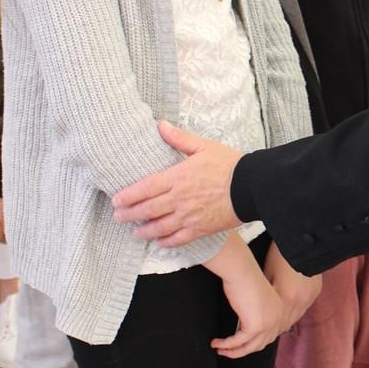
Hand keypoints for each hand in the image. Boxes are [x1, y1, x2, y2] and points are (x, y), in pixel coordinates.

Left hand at [112, 122, 240, 244]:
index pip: (146, 187)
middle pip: (148, 209)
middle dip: (130, 214)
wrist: (251, 186)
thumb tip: (160, 124)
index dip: (128, 195)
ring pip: (160, 227)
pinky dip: (167, 242)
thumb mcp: (204, 146)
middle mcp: (179, 199)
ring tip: (135, 232)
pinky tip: (160, 243)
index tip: (116, 200)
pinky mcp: (201, 229)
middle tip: (118, 217)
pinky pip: (179, 238)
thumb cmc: (229, 164)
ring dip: (145, 230)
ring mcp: (189, 216)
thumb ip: (179, 138)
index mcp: (178, 177)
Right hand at [211, 243, 285, 357]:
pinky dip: (226, 345)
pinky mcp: (255, 326)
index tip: (238, 346)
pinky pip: (238, 342)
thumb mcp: (252, 296)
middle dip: (242, 350)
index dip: (253, 343)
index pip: (268, 334)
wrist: (241, 270)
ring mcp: (268, 323)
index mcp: (278, 309)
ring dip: (233, 351)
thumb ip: (253, 309)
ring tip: (220, 351)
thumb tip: (243, 320)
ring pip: (250, 347)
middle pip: (260, 344)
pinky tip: (217, 344)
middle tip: (227, 351)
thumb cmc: (243, 277)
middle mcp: (276, 318)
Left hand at [264, 242, 320, 329]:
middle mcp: (300, 300)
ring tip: (273, 324)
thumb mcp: (267, 273)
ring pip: (295, 318)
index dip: (265, 329)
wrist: (303, 241)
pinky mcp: (315, 292)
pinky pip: (303, 308)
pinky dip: (293, 312)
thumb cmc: (282, 253)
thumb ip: (265, 293)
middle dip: (273, 330)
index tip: (256, 332)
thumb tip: (257, 305)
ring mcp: (309, 297)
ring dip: (284, 322)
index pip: (275, 322)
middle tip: (262, 332)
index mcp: (286, 297)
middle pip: (286, 323)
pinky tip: (287, 311)